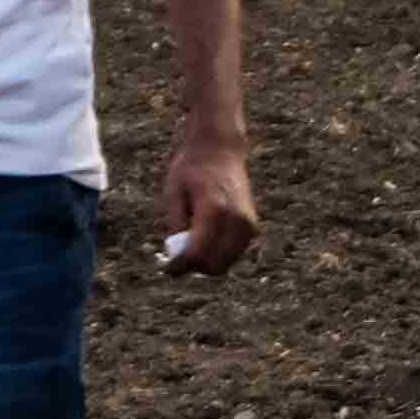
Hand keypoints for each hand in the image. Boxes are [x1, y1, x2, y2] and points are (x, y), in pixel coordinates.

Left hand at [160, 134, 257, 278]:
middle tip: (178, 258)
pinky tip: (205, 238)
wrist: (220, 149)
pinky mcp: (252, 226)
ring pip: (226, 263)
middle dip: (195, 267)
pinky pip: (233, 253)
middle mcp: (236, 220)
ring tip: (190, 244)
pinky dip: (218, 254)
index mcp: (214, 210)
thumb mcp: (174, 194)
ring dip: (207, 262)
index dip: (180, 266)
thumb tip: (178, 256)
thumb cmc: (192, 168)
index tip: (167, 269)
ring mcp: (247, 224)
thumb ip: (177, 226)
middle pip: (215, 265)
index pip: (197, 253)